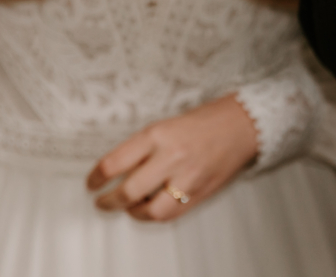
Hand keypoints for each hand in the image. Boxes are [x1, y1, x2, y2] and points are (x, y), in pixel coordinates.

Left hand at [87, 94, 258, 221]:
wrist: (243, 123)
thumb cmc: (206, 119)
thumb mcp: (167, 124)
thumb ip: (145, 146)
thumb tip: (119, 169)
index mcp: (158, 134)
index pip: (114, 162)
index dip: (96, 177)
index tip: (92, 182)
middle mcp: (171, 157)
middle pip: (128, 191)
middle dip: (109, 202)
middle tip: (102, 202)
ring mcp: (187, 177)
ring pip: (149, 210)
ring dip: (132, 212)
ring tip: (128, 207)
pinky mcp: (200, 192)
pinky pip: (171, 214)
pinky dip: (156, 215)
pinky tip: (151, 209)